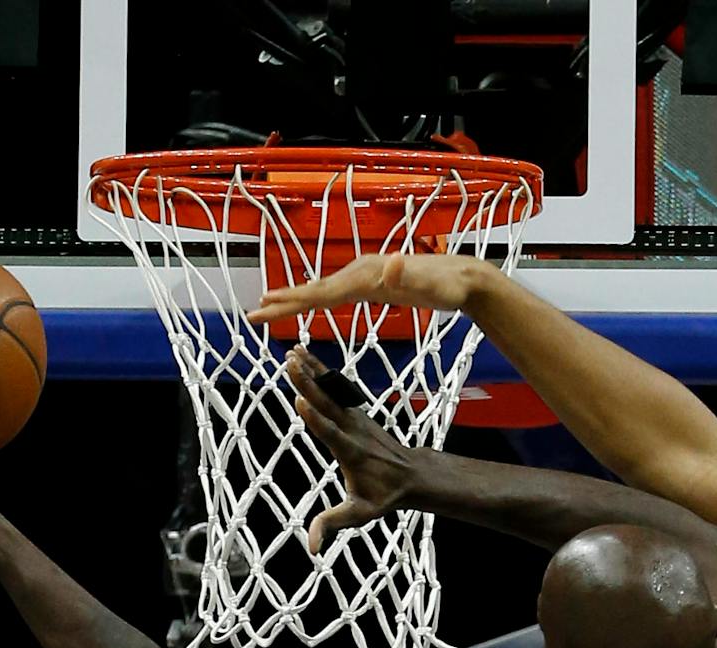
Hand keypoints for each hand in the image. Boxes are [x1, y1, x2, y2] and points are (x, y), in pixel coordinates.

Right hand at [250, 253, 484, 324]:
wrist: (463, 278)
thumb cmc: (447, 287)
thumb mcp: (431, 286)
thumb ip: (408, 277)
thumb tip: (391, 264)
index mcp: (365, 276)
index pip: (321, 293)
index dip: (291, 303)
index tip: (265, 311)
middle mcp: (361, 272)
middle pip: (315, 290)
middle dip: (283, 302)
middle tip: (253, 314)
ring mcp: (366, 276)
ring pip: (322, 289)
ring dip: (294, 298)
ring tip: (269, 304)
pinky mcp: (373, 283)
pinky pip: (336, 292)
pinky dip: (316, 297)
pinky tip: (310, 301)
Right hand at [284, 348, 427, 553]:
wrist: (412, 476)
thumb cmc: (383, 497)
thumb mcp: (359, 514)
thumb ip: (334, 525)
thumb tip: (312, 548)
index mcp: (351, 453)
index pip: (331, 434)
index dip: (315, 419)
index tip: (300, 401)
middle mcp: (353, 430)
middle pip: (328, 405)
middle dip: (308, 384)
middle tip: (289, 364)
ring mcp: (355, 418)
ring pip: (331, 391)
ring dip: (312, 372)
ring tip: (291, 352)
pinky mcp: (355, 412)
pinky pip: (335, 389)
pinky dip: (321, 372)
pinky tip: (305, 356)